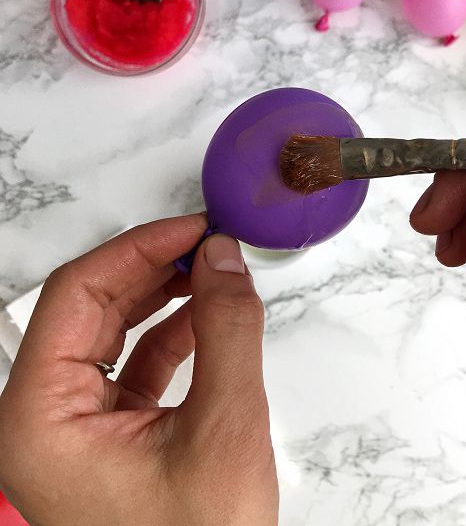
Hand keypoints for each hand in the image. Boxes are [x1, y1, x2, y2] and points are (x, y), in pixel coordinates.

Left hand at [0, 215, 277, 525]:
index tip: (194, 228)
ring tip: (215, 271)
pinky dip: (175, 333)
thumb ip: (227, 331)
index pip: (74, 298)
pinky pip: (136, 364)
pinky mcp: (112, 435)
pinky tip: (211, 316)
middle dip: (152, 269)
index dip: (136, 250)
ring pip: (113, 333)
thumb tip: (225, 255)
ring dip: (165, 296)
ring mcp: (76, 428)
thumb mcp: (224, 428)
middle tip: (209, 243)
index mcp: (40, 420)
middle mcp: (44, 419)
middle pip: (90, 310)